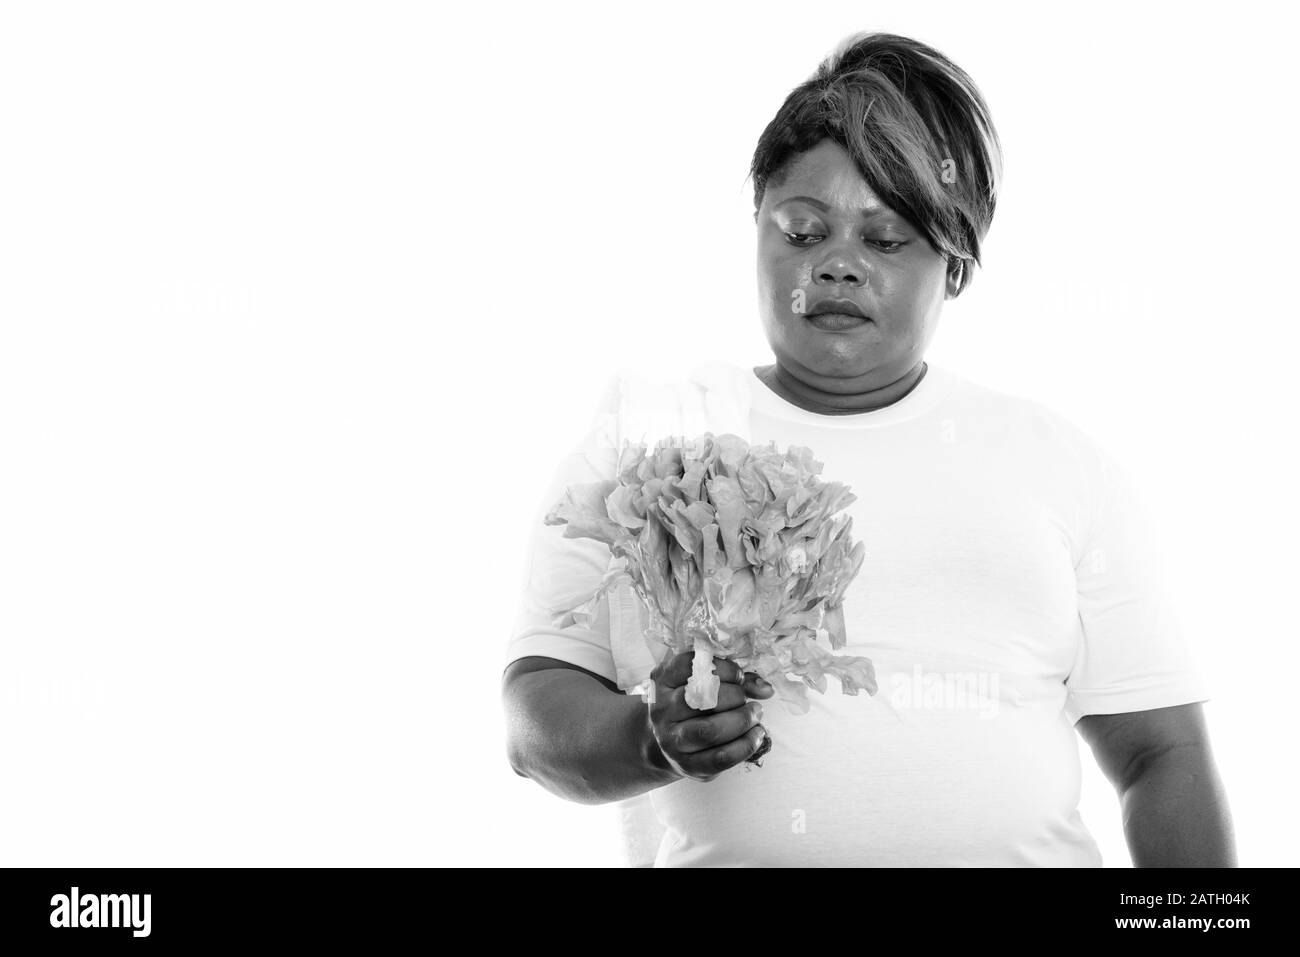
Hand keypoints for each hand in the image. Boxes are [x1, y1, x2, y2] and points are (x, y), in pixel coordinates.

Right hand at [645, 650, 773, 781]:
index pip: (689, 666)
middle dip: (735, 696)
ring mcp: (672, 741)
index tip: (739, 676)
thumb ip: (734, 681)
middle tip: (746, 699)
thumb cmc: (692, 706)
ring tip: (756, 715)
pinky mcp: (688, 765)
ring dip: (742, 720)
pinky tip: (757, 735)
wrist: (669, 745)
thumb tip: (766, 689)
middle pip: (702, 699)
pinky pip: (721, 757)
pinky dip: (745, 745)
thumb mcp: (703, 684)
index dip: (722, 668)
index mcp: (662, 682)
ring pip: (710, 730)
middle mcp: (662, 710)